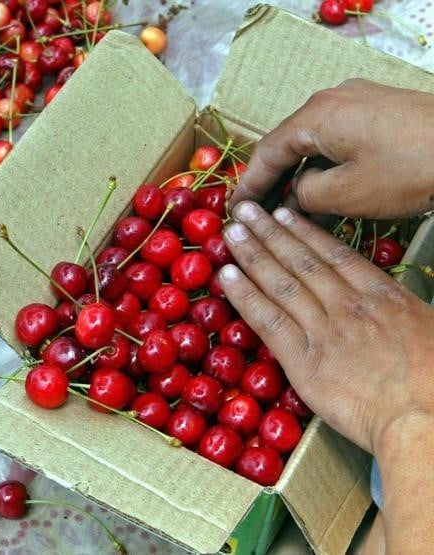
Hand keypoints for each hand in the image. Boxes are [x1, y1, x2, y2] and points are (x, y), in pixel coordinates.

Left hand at [216, 200, 433, 453]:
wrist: (427, 419)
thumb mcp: (431, 331)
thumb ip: (404, 313)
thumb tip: (395, 307)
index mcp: (384, 296)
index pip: (335, 254)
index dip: (304, 232)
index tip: (285, 213)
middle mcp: (349, 305)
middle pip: (301, 260)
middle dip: (270, 231)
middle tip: (245, 208)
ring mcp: (323, 330)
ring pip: (280, 282)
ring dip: (251, 253)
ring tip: (230, 231)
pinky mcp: (303, 360)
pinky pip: (266, 320)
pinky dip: (243, 295)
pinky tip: (226, 276)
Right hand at [230, 79, 433, 219]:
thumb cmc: (409, 169)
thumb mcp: (345, 194)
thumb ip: (304, 196)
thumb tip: (294, 196)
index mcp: (315, 116)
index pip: (266, 152)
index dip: (248, 185)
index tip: (233, 211)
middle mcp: (331, 100)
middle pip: (288, 144)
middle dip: (273, 181)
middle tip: (257, 213)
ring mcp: (358, 102)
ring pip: (314, 143)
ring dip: (301, 176)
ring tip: (290, 210)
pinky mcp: (380, 111)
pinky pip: (338, 139)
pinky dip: (326, 165)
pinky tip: (325, 193)